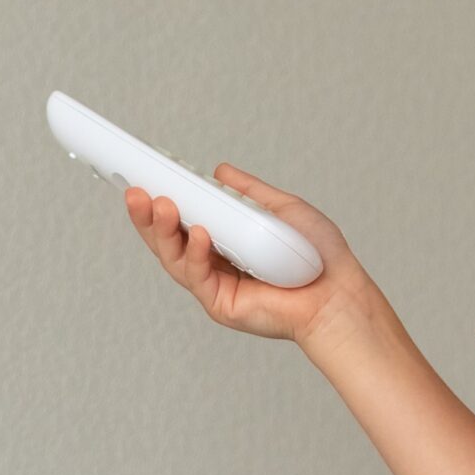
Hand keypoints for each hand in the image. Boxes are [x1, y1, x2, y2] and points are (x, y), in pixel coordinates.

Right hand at [121, 164, 367, 349]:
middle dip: (149, 216)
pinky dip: (195, 254)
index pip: (184, 221)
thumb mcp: (280, 209)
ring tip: (159, 204)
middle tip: (136, 191)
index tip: (144, 180)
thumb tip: (219, 171)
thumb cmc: (317, 254)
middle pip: (170, 240)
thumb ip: (248, 192)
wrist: (338, 291)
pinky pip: (200, 277)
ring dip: (163, 231)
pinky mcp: (220, 304)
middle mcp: (214, 264)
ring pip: (175, 258)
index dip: (161, 204)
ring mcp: (215, 285)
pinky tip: (199, 232)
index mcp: (224, 241)